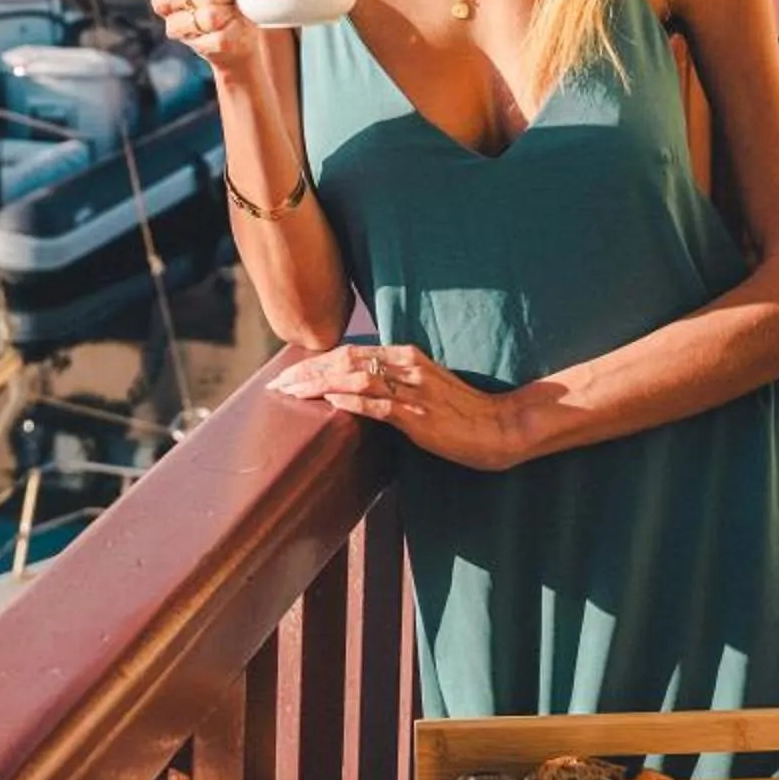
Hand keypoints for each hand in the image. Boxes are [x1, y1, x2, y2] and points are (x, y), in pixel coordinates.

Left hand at [271, 343, 526, 471]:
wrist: (500, 427)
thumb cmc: (462, 412)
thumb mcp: (424, 388)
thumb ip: (393, 382)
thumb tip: (355, 389)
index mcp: (406, 356)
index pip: (351, 352)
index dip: (316, 361)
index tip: (290, 373)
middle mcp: (407, 365)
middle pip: (345, 360)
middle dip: (307, 371)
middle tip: (278, 383)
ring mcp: (413, 390)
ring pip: (355, 378)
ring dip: (318, 385)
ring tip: (291, 393)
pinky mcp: (418, 416)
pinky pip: (379, 404)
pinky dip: (351, 400)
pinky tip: (329, 401)